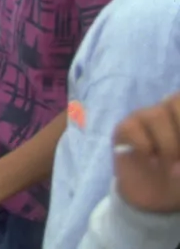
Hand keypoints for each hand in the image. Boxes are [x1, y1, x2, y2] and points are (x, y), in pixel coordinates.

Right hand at [114, 92, 179, 212]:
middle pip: (175, 101)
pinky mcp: (124, 130)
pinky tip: (152, 163)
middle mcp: (167, 112)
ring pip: (155, 115)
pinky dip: (145, 147)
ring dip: (168, 144)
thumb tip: (179, 163)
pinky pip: (132, 128)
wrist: (155, 198)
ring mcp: (144, 119)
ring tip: (171, 167)